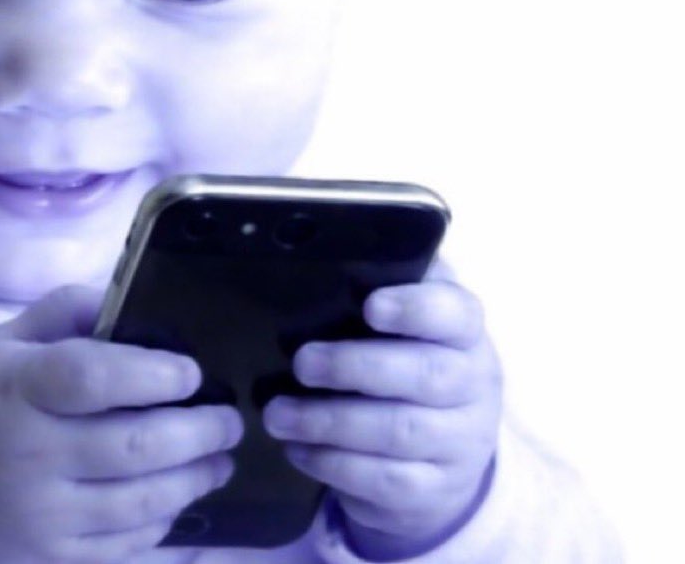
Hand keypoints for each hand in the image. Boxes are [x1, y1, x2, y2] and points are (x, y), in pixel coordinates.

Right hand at [0, 285, 242, 563]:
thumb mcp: (6, 339)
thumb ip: (67, 311)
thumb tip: (134, 298)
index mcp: (16, 389)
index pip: (89, 379)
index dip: (151, 373)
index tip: (192, 372)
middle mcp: (27, 455)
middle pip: (131, 447)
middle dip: (197, 433)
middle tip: (229, 420)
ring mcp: (38, 515)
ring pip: (138, 503)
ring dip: (193, 480)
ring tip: (220, 459)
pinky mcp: (49, 558)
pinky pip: (123, 546)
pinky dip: (163, 523)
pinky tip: (181, 498)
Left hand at [262, 262, 501, 558]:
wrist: (445, 452)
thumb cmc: (405, 361)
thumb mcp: (403, 325)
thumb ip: (377, 290)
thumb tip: (318, 262)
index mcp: (464, 332)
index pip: (456, 313)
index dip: (416, 308)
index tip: (369, 306)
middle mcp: (474, 385)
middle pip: (426, 375)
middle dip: (355, 367)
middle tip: (302, 362)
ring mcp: (461, 443)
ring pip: (400, 432)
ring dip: (330, 421)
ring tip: (277, 414)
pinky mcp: (435, 490)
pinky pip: (385, 481)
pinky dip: (334, 464)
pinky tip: (298, 449)